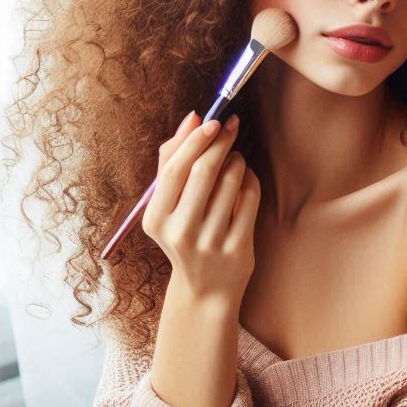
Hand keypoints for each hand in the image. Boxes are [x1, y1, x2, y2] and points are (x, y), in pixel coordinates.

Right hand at [142, 112, 260, 306]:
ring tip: (236, 157)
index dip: (195, 141)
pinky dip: (250, 180)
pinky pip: (250, 200)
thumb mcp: (167, 205)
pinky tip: (246, 178)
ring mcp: (210, 242)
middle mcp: (180, 232)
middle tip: (230, 126)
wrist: (205, 288)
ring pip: (231, 183)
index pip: (174, 171)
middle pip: (204, 172)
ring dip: (237, 160)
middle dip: (220, 142)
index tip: (211, 121)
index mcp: (156, 220)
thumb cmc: (185, 234)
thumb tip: (192, 118)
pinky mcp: (237, 249)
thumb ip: (173, 160)